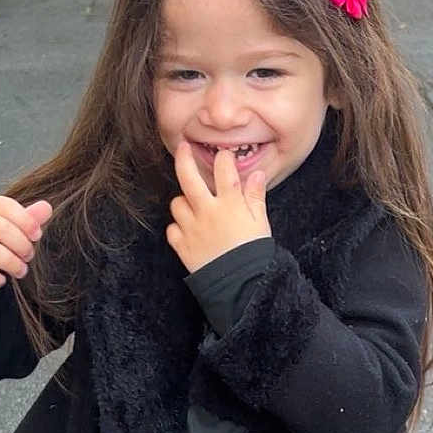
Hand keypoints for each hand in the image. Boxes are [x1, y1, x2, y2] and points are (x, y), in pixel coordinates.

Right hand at [0, 195, 52, 310]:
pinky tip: (1, 281)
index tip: (37, 235)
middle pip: (1, 228)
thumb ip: (26, 219)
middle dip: (21, 245)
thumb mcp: (4, 228)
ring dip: (11, 263)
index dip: (25, 220)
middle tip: (29, 257)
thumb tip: (48, 207)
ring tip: (21, 271)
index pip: (5, 205)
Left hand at [165, 141, 270, 273]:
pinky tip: (188, 231)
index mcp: (229, 204)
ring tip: (195, 208)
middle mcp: (207, 211)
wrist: (241, 285)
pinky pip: (172, 230)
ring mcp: (191, 228)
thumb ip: (256, 196)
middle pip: (188, 177)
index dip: (224, 157)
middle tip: (183, 147)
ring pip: (177, 203)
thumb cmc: (253, 252)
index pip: (224, 169)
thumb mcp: (260, 222)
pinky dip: (178, 229)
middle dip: (184, 158)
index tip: (224, 155)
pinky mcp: (182, 246)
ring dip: (184, 202)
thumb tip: (256, 174)